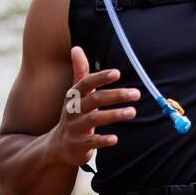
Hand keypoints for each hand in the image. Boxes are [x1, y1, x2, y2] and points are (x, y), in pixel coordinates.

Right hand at [49, 47, 140, 167]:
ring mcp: (75, 128)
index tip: (117, 73)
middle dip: (116, 95)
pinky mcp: (78, 145)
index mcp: (74, 96)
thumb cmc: (73, 117)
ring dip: (114, 115)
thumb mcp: (75, 96)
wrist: (59, 147)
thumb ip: (80, 74)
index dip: (101, 78)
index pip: (86, 83)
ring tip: (132, 112)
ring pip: (95, 119)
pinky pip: (91, 142)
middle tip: (136, 94)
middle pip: (95, 100)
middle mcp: (73, 110)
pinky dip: (103, 140)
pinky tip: (115, 139)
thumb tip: (77, 48)